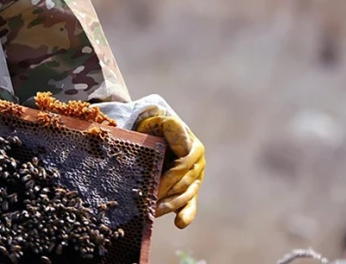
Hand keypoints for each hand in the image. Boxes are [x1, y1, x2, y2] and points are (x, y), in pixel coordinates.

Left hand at [134, 107, 204, 228]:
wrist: (152, 134)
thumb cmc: (153, 129)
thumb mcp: (158, 122)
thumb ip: (171, 127)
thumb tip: (184, 148)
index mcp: (193, 146)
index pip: (183, 165)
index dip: (169, 175)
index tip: (153, 183)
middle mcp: (197, 163)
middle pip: (182, 182)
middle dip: (165, 192)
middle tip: (147, 200)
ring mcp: (195, 178)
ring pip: (185, 195)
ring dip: (169, 205)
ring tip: (152, 212)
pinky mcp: (190, 190)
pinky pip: (191, 204)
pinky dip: (186, 214)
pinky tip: (179, 223)